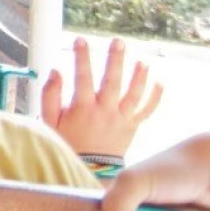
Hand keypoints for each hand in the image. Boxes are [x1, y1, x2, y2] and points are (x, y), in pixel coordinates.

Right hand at [41, 37, 162, 158]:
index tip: (80, 40)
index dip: (81, 57)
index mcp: (83, 108)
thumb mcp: (50, 122)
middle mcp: (104, 111)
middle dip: (115, 59)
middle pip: (112, 81)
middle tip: (119, 42)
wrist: (90, 170)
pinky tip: (159, 82)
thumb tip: (55, 71)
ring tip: (142, 61)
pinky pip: (147, 111)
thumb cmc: (67, 143)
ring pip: (133, 94)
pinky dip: (155, 97)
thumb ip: (50, 95)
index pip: (82, 76)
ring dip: (139, 76)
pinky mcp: (132, 127)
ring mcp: (121, 119)